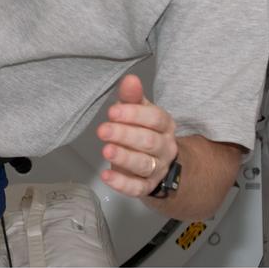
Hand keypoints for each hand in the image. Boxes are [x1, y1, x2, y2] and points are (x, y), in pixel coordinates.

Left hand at [96, 74, 177, 197]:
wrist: (157, 163)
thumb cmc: (142, 129)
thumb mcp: (138, 111)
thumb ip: (132, 96)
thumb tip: (130, 78)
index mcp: (165, 125)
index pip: (155, 119)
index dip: (135, 115)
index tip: (112, 112)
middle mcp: (165, 147)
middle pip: (148, 141)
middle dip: (125, 135)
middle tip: (103, 130)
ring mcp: (158, 169)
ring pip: (143, 164)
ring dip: (124, 157)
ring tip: (106, 150)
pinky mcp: (147, 187)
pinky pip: (136, 188)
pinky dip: (121, 183)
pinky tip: (106, 175)